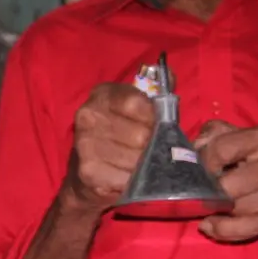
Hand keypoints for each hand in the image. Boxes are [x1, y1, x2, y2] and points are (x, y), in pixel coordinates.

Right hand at [66, 84, 156, 208]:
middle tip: (151, 152)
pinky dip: (135, 183)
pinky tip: (129, 180)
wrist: (85, 176)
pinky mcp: (88, 171)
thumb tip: (172, 74)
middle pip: (141, 135)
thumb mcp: (134, 111)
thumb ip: (155, 95)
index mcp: (102, 95)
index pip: (139, 104)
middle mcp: (89, 115)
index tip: (158, 129)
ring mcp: (86, 143)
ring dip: (146, 168)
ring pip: (137, 159)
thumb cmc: (119, 139)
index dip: (155, 120)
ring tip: (141, 167)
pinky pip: (128, 179)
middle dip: (153, 147)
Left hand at [195, 121, 257, 243]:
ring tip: (211, 205)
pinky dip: (220, 229)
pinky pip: (242, 228)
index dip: (204, 160)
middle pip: (225, 183)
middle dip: (210, 189)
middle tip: (205, 190)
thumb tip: (194, 146)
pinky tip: (209, 225)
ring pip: (232, 206)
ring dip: (215, 209)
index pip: (222, 148)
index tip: (201, 168)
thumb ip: (222, 133)